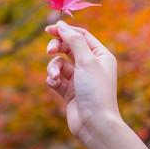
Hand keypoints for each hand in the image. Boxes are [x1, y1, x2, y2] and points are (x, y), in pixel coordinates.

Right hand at [45, 21, 119, 137]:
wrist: (94, 124)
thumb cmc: (95, 90)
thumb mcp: (86, 60)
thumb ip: (73, 40)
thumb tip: (62, 24)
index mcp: (100, 55)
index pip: (81, 36)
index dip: (65, 30)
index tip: (48, 29)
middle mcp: (91, 65)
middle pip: (68, 47)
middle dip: (57, 48)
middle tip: (50, 51)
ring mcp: (79, 79)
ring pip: (59, 64)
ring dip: (53, 68)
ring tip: (55, 77)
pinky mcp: (69, 92)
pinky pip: (56, 78)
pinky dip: (53, 80)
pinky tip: (55, 85)